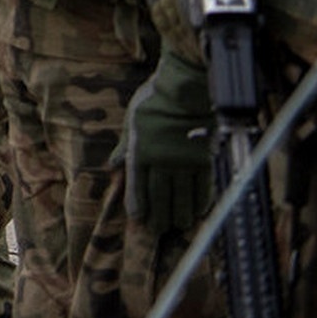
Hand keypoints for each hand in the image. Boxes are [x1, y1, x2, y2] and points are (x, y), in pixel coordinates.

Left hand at [120, 50, 213, 232]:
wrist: (186, 87)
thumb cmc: (155, 99)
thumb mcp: (133, 119)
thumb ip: (125, 145)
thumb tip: (113, 164)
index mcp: (140, 149)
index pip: (137, 184)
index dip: (137, 204)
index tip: (138, 219)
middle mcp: (161, 160)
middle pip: (160, 195)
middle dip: (159, 215)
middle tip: (159, 230)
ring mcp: (183, 161)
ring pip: (181, 195)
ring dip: (180, 213)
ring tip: (178, 225)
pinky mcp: (203, 158)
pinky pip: (203, 187)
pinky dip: (200, 201)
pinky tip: (198, 211)